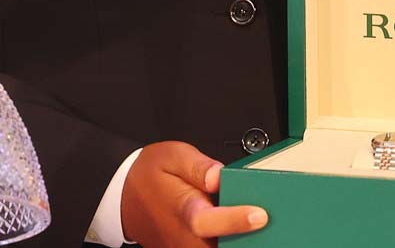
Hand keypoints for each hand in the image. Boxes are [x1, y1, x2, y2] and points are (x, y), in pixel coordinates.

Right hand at [122, 141, 268, 246]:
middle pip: (223, 246)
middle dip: (248, 236)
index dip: (236, 220)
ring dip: (241, 241)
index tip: (260, 215)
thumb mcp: (172, 157)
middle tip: (270, 220)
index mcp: (183, 210)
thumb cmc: (149, 175)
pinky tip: (243, 231)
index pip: (210, 222)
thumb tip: (220, 176)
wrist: (125, 198)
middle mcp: (186, 237)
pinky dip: (231, 242)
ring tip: (258, 224)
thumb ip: (199, 166)